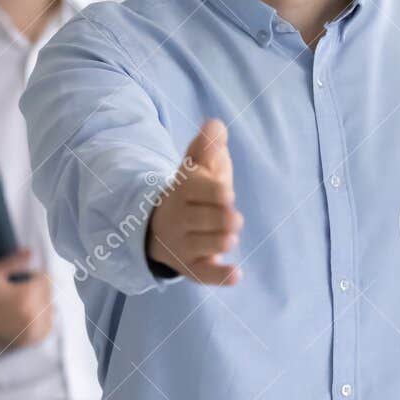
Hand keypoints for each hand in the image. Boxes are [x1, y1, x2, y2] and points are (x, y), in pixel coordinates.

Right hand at [0, 249, 51, 351]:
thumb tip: (32, 252)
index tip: (22, 275)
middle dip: (38, 288)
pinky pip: (47, 327)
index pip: (46, 278)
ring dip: (42, 302)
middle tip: (20, 287)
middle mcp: (33, 317)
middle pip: (49, 294)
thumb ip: (14, 261)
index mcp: (27, 297)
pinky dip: (42, 318)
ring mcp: (32, 332)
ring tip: (23, 299)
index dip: (34, 273)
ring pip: (50, 310)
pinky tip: (29, 312)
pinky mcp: (29, 342)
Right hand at [145, 118, 242, 285]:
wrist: (162, 225)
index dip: (214, 193)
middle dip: (220, 219)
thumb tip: (215, 124)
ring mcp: (183, 245)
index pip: (198, 190)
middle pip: (200, 220)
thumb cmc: (192, 192)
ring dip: (219, 243)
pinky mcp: (190, 267)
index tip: (227, 194)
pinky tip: (237, 274)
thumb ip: (206, 147)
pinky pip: (203, 275)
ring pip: (203, 246)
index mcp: (183, 191)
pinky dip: (220, 276)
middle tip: (234, 218)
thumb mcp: (196, 167)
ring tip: (231, 238)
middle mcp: (179, 219)